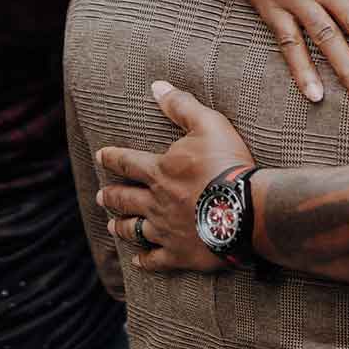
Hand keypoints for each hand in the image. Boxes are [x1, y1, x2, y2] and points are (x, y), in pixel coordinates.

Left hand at [95, 82, 252, 272]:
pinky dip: (145, 261)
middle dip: (111, 196)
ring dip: (121, 227)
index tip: (101, 156)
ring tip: (112, 225)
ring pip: (134, 230)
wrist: (247, 209)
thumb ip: (181, 105)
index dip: (112, 158)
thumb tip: (156, 86)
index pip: (127, 162)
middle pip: (124, 199)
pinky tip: (138, 261)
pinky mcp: (180, 254)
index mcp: (159, 171)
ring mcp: (166, 230)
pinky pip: (156, 260)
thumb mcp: (208, 124)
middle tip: (101, 196)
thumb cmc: (228, 164)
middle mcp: (155, 202)